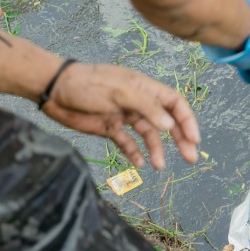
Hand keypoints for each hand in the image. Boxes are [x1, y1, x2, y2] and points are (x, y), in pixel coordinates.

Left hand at [39, 61, 200, 170]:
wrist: (55, 90)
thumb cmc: (87, 84)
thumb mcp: (119, 91)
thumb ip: (146, 107)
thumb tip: (170, 125)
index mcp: (144, 88)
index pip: (174, 102)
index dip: (187, 120)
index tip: (194, 139)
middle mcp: (138, 102)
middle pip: (166, 121)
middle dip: (180, 139)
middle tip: (190, 158)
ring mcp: (124, 116)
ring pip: (148, 135)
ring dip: (157, 150)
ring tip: (159, 166)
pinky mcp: (109, 128)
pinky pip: (127, 143)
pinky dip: (135, 153)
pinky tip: (140, 164)